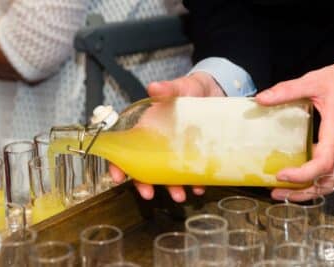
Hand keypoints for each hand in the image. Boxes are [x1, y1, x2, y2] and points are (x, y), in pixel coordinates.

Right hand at [111, 71, 224, 201]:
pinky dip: (195, 183)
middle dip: (144, 183)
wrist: (216, 91)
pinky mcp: (195, 155)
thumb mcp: (180, 88)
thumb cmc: (191, 89)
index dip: (118, 163)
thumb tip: (154, 87)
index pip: (126, 148)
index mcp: (148, 128)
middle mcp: (159, 143)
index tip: (117, 178)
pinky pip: (192, 174)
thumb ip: (168, 89)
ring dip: (171, 188)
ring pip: (168, 175)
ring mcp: (177, 151)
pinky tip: (199, 188)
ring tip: (179, 195)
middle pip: (145, 167)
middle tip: (148, 195)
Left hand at [255, 53, 333, 199]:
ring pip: (331, 179)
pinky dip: (315, 177)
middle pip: (327, 182)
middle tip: (277, 193)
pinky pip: (332, 169)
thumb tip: (261, 99)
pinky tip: (298, 172)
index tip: (281, 175)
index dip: (301, 175)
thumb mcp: (314, 81)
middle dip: (302, 193)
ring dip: (309, 189)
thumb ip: (286, 90)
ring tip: (285, 190)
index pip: (322, 165)